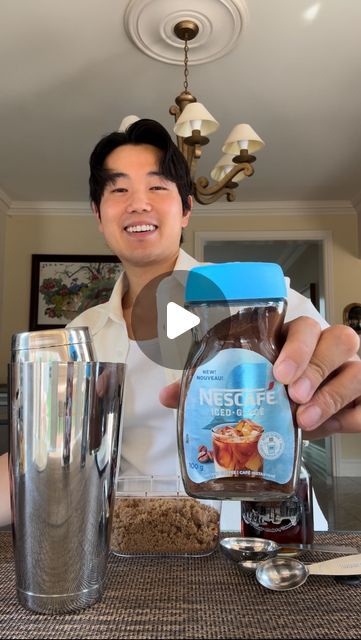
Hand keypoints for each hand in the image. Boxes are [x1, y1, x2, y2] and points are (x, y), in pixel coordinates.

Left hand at [159, 318, 360, 439]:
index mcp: (297, 340)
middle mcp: (328, 352)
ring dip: (332, 395)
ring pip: (357, 371)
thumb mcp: (248, 388)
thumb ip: (211, 387)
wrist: (309, 419)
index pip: (305, 326)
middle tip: (293, 394)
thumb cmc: (276, 395)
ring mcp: (349, 374)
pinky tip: (336, 427)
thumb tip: (168, 396)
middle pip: (339, 340)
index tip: (279, 371)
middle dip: (315, 366)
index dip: (296, 345)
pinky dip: (354, 416)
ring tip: (306, 418)